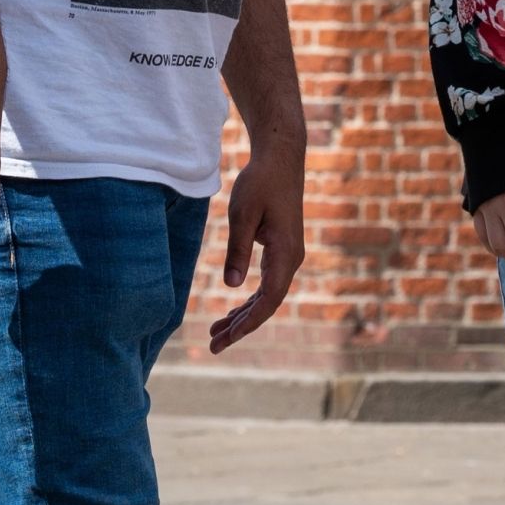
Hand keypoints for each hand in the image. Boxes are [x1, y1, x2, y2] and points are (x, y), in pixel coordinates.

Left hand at [207, 132, 306, 352]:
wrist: (281, 158)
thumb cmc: (261, 182)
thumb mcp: (243, 214)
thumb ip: (237, 250)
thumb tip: (231, 286)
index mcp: (285, 253)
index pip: (268, 300)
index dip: (248, 323)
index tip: (226, 339)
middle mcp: (291, 259)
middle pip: (267, 304)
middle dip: (241, 327)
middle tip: (213, 346)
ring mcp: (288, 255)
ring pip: (267, 296)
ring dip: (243, 315)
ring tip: (217, 333)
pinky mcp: (281, 249)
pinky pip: (267, 283)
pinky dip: (249, 299)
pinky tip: (233, 310)